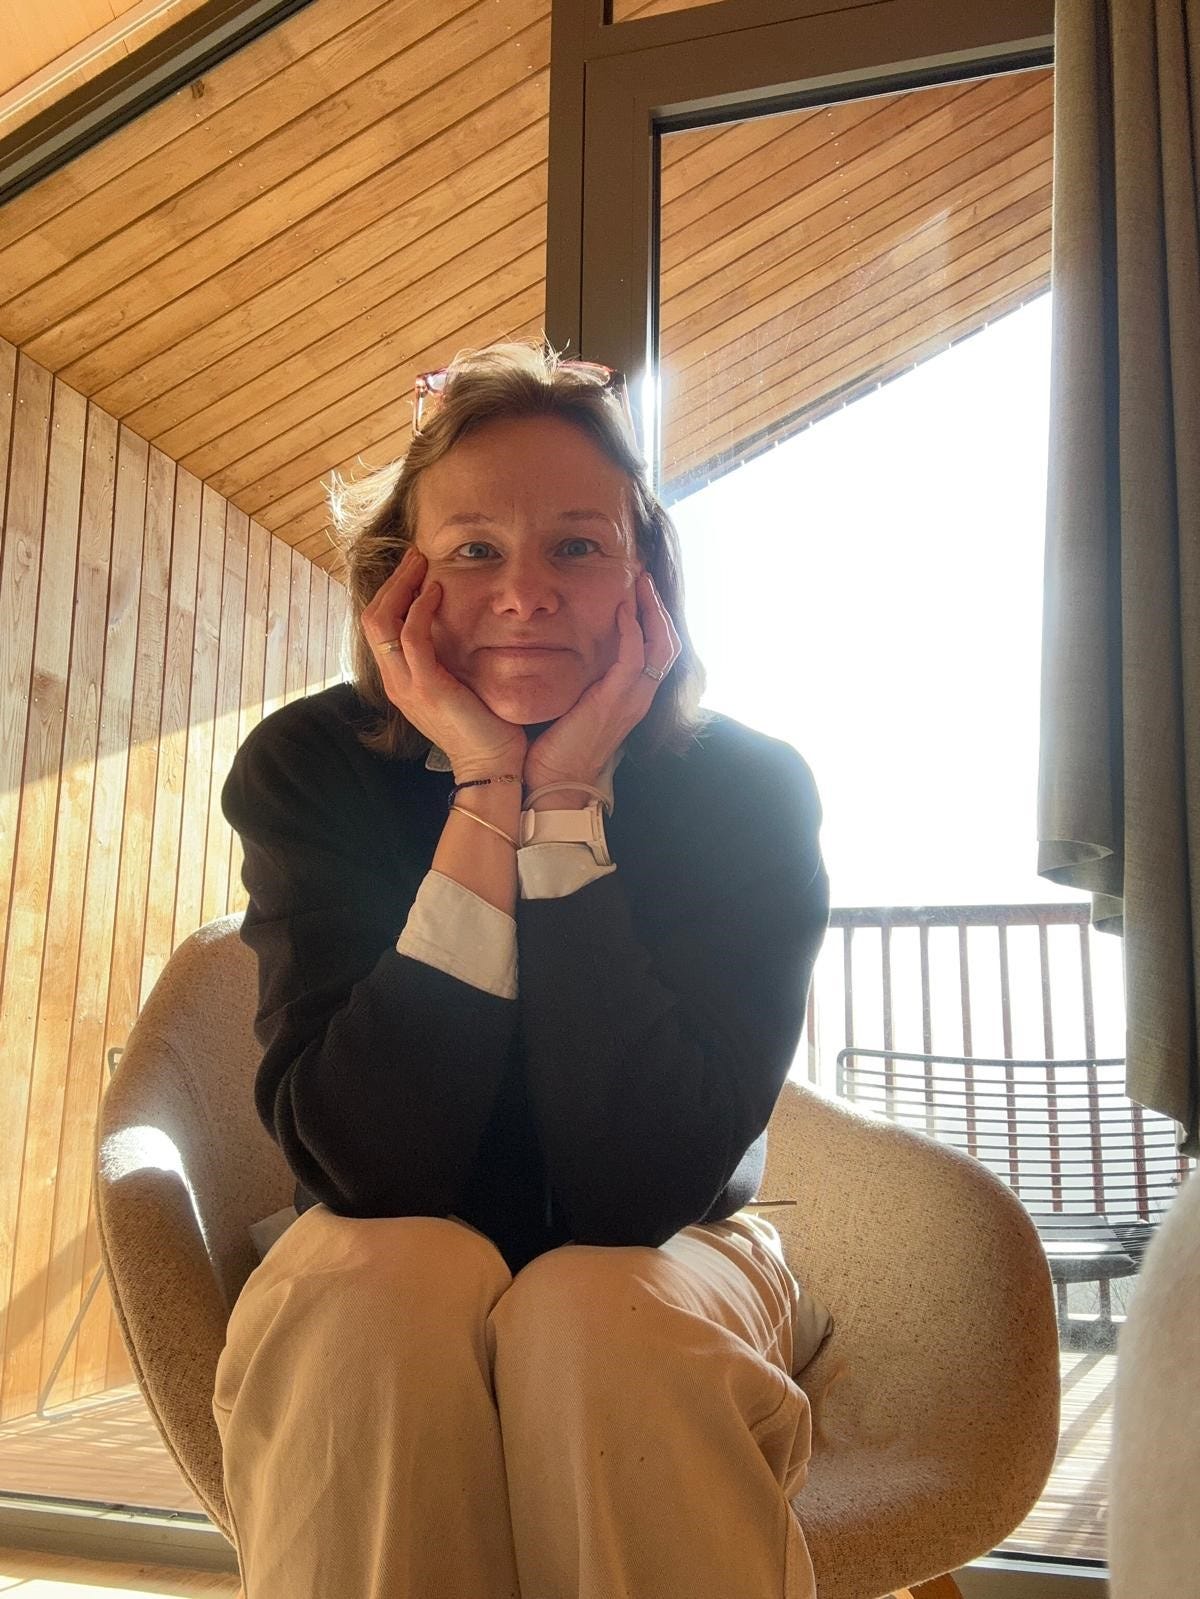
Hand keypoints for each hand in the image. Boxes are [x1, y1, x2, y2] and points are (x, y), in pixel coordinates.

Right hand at [361, 549, 526, 777]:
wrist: (492, 765)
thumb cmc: (484, 726)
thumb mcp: (460, 685)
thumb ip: (450, 659)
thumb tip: (461, 626)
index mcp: (400, 680)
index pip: (379, 626)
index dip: (392, 592)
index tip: (415, 568)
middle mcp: (394, 681)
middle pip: (373, 618)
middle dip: (393, 581)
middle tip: (416, 554)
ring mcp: (405, 685)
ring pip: (382, 622)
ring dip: (402, 585)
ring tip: (422, 562)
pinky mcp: (426, 688)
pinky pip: (412, 638)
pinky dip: (421, 609)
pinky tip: (437, 591)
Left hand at [524, 570, 681, 797]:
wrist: (554, 784)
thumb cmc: (557, 749)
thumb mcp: (576, 705)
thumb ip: (583, 681)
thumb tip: (568, 652)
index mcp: (633, 698)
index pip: (658, 651)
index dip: (654, 619)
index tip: (640, 590)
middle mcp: (639, 698)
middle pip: (668, 644)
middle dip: (658, 608)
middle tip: (645, 578)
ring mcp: (631, 700)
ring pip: (660, 648)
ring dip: (651, 611)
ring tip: (640, 584)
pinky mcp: (614, 702)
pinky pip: (633, 659)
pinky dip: (631, 631)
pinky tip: (621, 610)